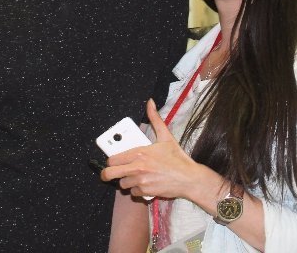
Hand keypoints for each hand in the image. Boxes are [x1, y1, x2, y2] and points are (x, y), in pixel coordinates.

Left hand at [101, 100, 221, 201]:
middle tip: (110, 173)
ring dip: (127, 181)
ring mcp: (141, 181)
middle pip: (109, 174)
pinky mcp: (146, 192)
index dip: (111, 160)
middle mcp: (137, 167)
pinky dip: (137, 190)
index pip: (113, 159)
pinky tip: (145, 183)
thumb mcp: (165, 136)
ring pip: (122, 184)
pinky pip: (134, 193)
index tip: (114, 161)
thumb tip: (150, 102)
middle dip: (107, 174)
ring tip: (136, 176)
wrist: (189, 178)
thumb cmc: (177, 158)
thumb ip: (155, 119)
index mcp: (139, 152)